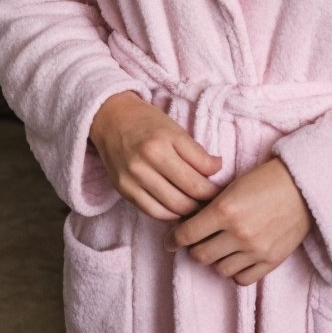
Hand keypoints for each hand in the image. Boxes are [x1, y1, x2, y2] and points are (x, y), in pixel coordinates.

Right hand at [89, 92, 222, 221]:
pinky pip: (153, 212)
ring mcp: (133, 177)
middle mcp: (147, 160)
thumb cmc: (147, 122)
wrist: (110, 118)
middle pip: (188, 194)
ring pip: (173, 207)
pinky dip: (170, 214)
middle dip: (205, 201)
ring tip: (197, 205)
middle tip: (212, 201)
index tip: (221, 187)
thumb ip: (196, 152)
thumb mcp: (175, 129)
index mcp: (163, 141)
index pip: (200, 173)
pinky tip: (177, 208)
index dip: (215, 185)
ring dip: (189, 211)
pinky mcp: (124, 189)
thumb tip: (218, 169)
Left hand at [163, 158, 310, 285]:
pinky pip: (242, 279)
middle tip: (196, 242)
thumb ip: (212, 207)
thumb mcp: (233, 186)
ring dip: (216, 259)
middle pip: (200, 255)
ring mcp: (255, 250)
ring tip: (220, 247)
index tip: (169, 242)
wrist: (303, 186)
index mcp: (225, 210)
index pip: (187, 234)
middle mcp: (238, 233)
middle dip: (194, 249)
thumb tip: (190, 223)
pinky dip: (236, 271)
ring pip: (220, 269)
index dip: (173, 239)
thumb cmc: (266, 180)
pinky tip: (237, 258)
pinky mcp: (271, 261)